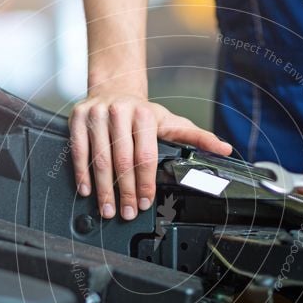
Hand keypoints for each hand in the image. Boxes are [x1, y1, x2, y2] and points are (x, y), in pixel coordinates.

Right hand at [69, 93, 232, 219]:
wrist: (115, 89)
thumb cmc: (143, 114)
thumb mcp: (172, 123)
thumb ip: (198, 138)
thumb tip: (225, 149)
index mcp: (145, 115)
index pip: (145, 156)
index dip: (145, 183)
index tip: (145, 203)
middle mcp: (120, 112)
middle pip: (122, 161)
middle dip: (125, 192)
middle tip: (127, 213)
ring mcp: (97, 114)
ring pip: (100, 159)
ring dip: (103, 189)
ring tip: (108, 209)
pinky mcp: (78, 118)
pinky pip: (78, 150)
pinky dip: (82, 173)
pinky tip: (87, 190)